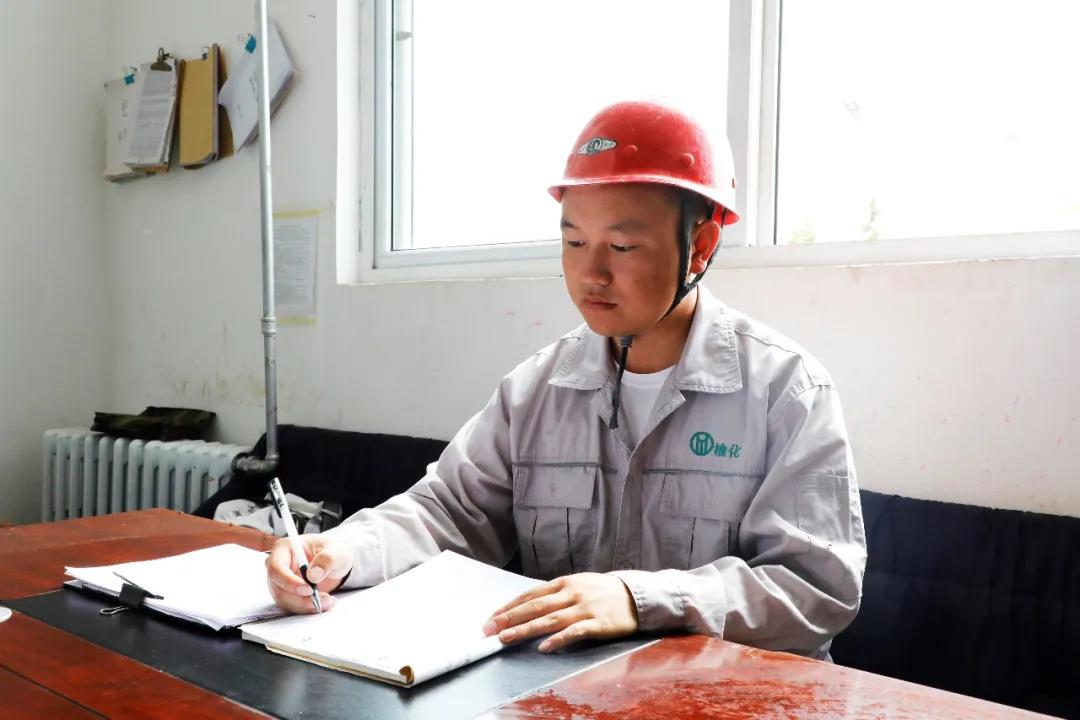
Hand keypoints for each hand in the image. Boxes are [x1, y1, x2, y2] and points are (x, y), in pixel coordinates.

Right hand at [266, 534, 352, 613]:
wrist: (335, 564)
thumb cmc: (331, 552)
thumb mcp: (336, 551)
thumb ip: (326, 560)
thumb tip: (313, 575)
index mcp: (284, 547)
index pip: (276, 568)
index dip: (289, 582)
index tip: (309, 589)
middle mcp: (277, 564)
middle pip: (279, 587)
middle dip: (300, 598)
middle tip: (321, 599)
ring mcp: (280, 581)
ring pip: (285, 600)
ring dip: (306, 605)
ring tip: (328, 600)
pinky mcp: (286, 593)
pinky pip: (292, 606)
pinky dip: (308, 608)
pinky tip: (324, 603)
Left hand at [483, 573, 638, 652]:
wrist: (636, 595)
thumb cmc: (602, 591)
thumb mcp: (577, 585)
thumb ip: (555, 594)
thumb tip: (527, 606)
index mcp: (564, 583)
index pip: (530, 595)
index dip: (509, 606)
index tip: (491, 617)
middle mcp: (571, 593)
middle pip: (535, 607)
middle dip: (509, 618)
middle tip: (488, 629)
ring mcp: (584, 608)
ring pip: (549, 620)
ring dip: (525, 629)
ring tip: (506, 638)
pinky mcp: (598, 623)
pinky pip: (575, 632)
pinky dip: (558, 639)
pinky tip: (544, 647)